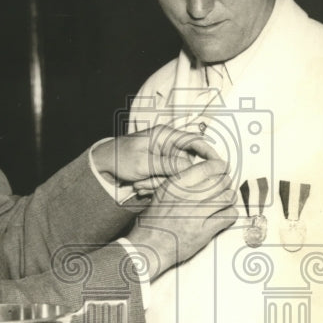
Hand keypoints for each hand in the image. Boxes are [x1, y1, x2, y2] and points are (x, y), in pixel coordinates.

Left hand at [92, 125, 221, 186]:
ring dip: (160, 184)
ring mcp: (164, 159)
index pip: (195, 140)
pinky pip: (167, 182)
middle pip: (186, 164)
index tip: (219, 165)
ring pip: (176, 176)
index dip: (209, 152)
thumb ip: (168, 165)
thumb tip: (190, 169)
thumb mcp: (143, 162)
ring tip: (141, 184)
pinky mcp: (160, 171)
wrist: (103, 166)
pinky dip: (155, 187)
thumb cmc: (119, 157)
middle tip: (151, 181)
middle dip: (173, 177)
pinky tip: (141, 186)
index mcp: (165, 135)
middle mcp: (168, 146)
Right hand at [126, 158, 237, 275]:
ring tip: (224, 202)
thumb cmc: (153, 222)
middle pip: (221, 181)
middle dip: (226, 184)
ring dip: (229, 198)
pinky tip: (224, 216)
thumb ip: (182, 183)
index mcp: (175, 185)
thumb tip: (205, 174)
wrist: (148, 247)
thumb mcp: (162, 194)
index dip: (220, 167)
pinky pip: (228, 216)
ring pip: (227, 197)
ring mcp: (196, 214)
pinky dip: (230, 214)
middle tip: (224, 188)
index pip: (207, 167)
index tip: (223, 170)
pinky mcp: (203, 231)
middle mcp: (186, 197)